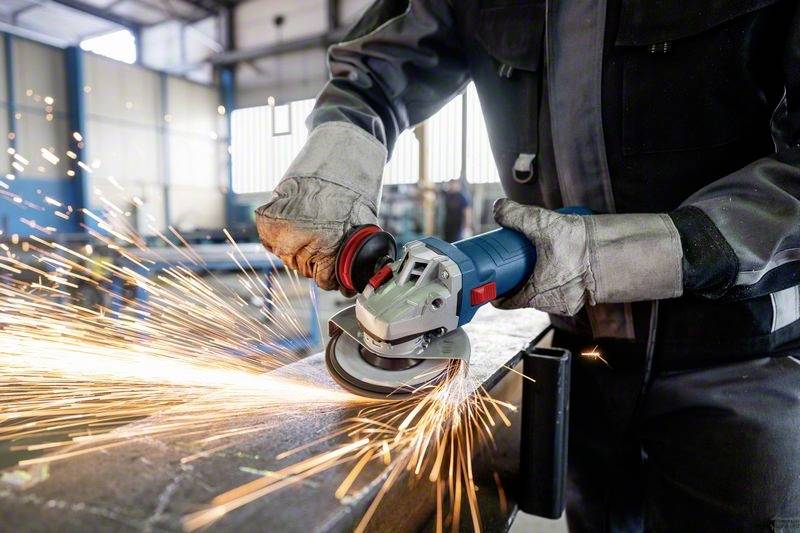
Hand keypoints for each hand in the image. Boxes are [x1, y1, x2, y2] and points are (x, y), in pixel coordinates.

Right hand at [255, 176, 376, 290]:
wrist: (336, 158)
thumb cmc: (352, 190)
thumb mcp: (361, 226)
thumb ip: (350, 254)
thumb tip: (350, 281)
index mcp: (324, 244)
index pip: (322, 279)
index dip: (331, 277)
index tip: (333, 273)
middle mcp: (299, 239)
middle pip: (303, 268)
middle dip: (314, 261)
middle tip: (322, 243)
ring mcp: (280, 228)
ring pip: (285, 256)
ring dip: (296, 249)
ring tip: (309, 229)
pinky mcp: (266, 217)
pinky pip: (269, 240)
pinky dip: (279, 236)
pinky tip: (294, 224)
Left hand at [492, 199, 682, 315]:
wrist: (621, 251)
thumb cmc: (582, 245)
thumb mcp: (542, 224)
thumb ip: (516, 215)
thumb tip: (499, 209)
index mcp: (537, 294)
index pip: (507, 302)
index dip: (497, 291)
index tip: (493, 281)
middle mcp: (553, 304)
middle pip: (526, 295)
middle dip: (519, 280)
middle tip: (515, 263)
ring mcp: (571, 302)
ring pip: (546, 292)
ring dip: (540, 278)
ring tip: (539, 258)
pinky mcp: (586, 295)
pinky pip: (565, 289)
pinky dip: (559, 277)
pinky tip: (560, 261)